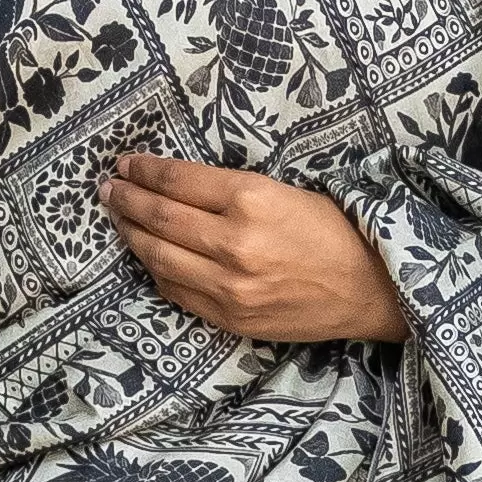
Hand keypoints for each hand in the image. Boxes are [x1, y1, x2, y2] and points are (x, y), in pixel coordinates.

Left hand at [102, 154, 407, 343]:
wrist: (372, 289)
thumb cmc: (336, 232)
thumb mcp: (286, 191)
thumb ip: (231, 191)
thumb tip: (178, 187)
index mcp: (252, 199)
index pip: (178, 181)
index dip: (145, 170)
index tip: (127, 164)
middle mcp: (234, 243)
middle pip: (159, 217)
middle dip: (127, 199)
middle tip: (109, 188)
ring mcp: (229, 286)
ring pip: (158, 256)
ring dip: (131, 235)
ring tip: (119, 219)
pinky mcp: (230, 317)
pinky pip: (176, 291)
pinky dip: (156, 270)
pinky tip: (148, 256)